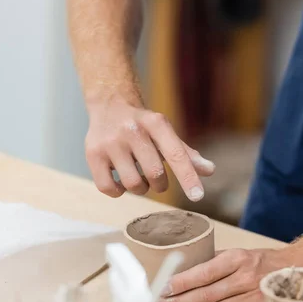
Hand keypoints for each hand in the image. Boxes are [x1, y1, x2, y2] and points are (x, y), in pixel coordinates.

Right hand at [85, 94, 214, 198]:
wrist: (110, 105)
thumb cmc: (144, 126)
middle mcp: (133, 130)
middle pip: (154, 173)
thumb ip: (186, 154)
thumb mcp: (166, 134)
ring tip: (138, 178)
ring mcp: (110, 142)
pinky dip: (118, 192)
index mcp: (156, 123)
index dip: (188, 177)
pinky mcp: (92, 154)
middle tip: (156, 179)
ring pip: (133, 184)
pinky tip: (120, 181)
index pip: (176, 154)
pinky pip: (108, 188)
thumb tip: (209, 171)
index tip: (198, 196)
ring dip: (141, 189)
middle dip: (160, 184)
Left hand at [160, 246, 302, 301]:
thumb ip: (216, 262)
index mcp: (237, 259)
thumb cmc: (264, 262)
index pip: (204, 272)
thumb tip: (186, 272)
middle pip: (206, 293)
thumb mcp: (242, 253)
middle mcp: (245, 278)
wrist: (300, 271)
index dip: (182, 282)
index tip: (164, 288)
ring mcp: (254, 298)